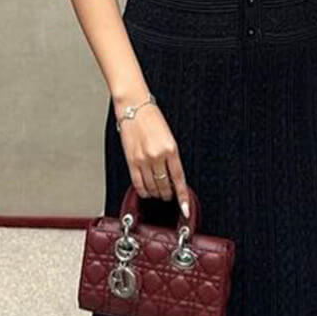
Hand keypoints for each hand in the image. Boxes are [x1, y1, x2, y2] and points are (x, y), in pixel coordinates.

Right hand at [116, 102, 190, 216]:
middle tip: (169, 195)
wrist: (134, 107)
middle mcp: (157, 155)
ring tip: (159, 193)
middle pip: (165, 186)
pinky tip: (146, 191)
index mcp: (171, 149)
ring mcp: (143, 159)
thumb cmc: (152, 119)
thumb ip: (172, 157)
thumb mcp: (169, 137)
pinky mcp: (131, 161)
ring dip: (156, 193)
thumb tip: (173, 177)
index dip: (182, 196)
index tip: (185, 208)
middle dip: (168, 194)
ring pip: (152, 187)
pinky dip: (144, 191)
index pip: (179, 179)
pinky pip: (138, 184)